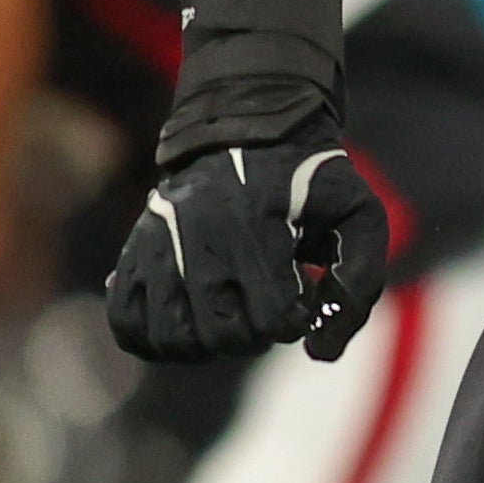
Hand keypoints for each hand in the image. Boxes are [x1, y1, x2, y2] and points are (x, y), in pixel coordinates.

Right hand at [108, 130, 389, 364]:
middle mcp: (199, 235)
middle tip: (264, 309)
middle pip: (221, 336)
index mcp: (256, 224)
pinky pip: (124, 321)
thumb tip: (320, 353)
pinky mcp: (134, 251)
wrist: (246, 129)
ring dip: (206, 347)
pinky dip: (152, 340)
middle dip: (253, 337)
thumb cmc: (311, 183)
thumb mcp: (359, 217)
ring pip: (170, 338)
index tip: (299, 297)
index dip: (295, 323)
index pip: (274, 320)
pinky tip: (186, 325)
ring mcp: (159, 243)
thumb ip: (358, 285)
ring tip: (226, 320)